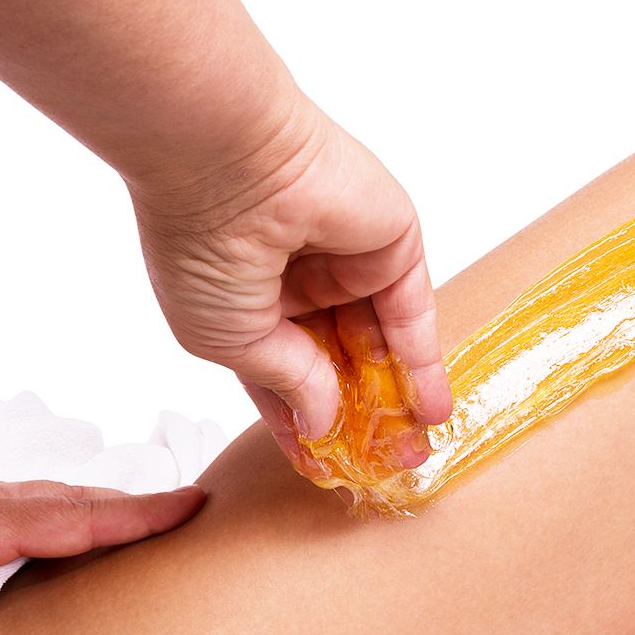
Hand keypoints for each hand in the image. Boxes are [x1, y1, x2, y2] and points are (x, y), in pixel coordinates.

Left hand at [0, 482, 203, 634]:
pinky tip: (30, 545)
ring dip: (79, 509)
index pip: (73, 516)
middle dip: (123, 503)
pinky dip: (36, 522)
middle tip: (181, 505)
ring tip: (123, 521)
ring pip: (25, 504)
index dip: (138, 514)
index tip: (196, 502)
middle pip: (59, 499)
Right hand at [127, 99, 452, 472]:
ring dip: (396, 401)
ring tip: (409, 454)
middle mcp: (296, 281)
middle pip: (339, 364)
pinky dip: (423, 365)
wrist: (228, 164)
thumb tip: (322, 426)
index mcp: (246, 300)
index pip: (284, 374)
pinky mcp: (393, 245)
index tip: (322, 470)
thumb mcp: (232, 341)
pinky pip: (412, 317)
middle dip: (359, 418)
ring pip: (379, 346)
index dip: (303, 423)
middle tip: (381, 470)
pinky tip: (432, 411)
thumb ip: (287, 382)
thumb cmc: (202, 248)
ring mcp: (346, 262)